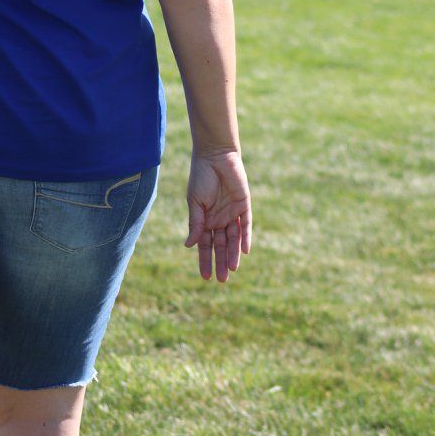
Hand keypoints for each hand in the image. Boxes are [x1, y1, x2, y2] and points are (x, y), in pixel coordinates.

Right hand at [184, 149, 251, 282]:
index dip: (205, 260)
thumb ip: (195, 223)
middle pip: (221, 245)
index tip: (205, 277)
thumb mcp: (195, 202)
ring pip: (234, 239)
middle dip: (220, 262)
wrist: (215, 156)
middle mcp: (219, 219)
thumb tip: (188, 245)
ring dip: (233, 254)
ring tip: (232, 270)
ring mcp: (232, 213)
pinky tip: (245, 251)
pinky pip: (246, 225)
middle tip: (221, 280)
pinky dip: (246, 238)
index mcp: (205, 219)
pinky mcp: (244, 206)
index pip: (205, 245)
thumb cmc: (201, 177)